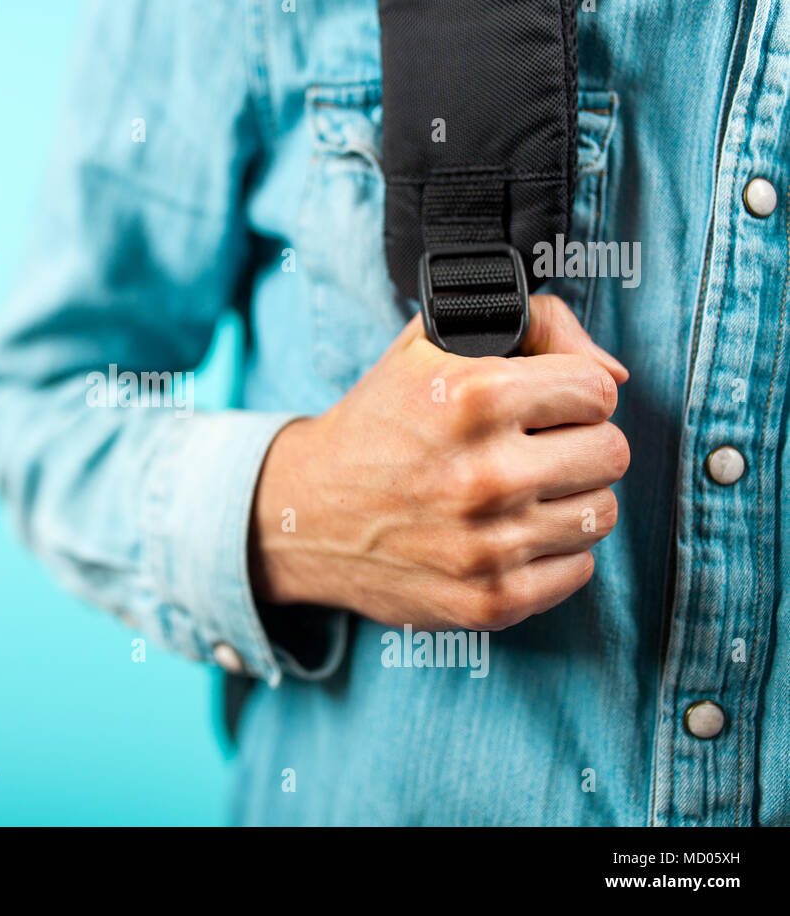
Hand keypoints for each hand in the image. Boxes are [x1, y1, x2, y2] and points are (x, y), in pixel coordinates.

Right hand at [249, 295, 630, 630]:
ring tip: (519, 490)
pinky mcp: (489, 601)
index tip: (540, 404)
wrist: (306, 512)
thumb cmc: (381, 420)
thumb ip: (538, 324)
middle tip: (534, 447)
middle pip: (612, 453)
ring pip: (602, 513)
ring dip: (568, 498)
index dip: (571, 392)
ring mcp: (488, 545)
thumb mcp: (435, 343)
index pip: (600, 390)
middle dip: (578, 443)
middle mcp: (486, 474)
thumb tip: (618, 375)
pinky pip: (579, 570)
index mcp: (477, 397)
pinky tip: (508, 533)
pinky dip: (552, 552)